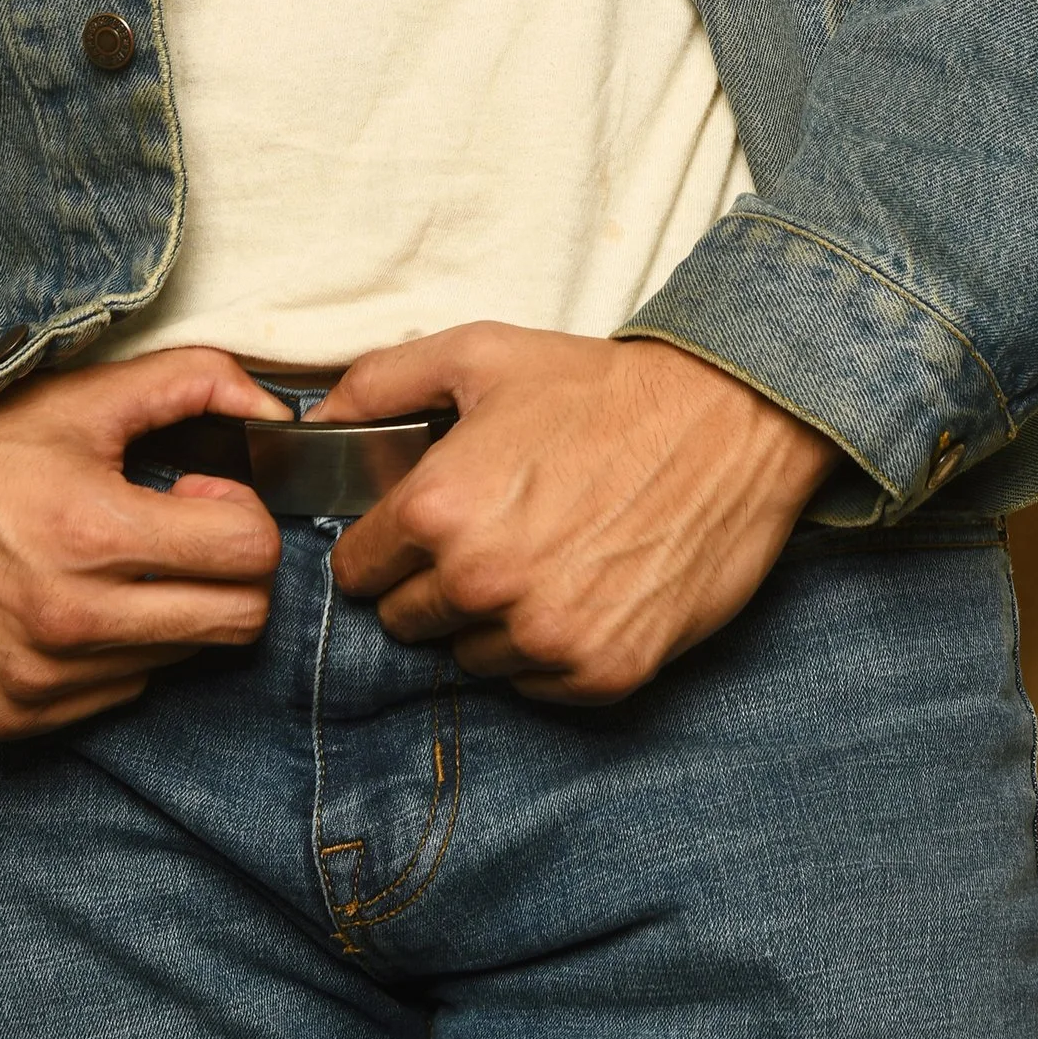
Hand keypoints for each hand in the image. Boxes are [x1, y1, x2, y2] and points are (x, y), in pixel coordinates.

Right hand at [0, 347, 288, 739]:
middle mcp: (67, 623)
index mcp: (92, 535)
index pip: (251, 556)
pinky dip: (115, 650)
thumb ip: (201, 383)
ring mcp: (37, 682)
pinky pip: (116, 694)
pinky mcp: (9, 718)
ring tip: (114, 560)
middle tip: (180, 528)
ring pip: (179, 662)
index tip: (203, 493)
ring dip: (170, 610)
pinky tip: (72, 600)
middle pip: (236, 623)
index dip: (243, 514)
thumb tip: (279, 415)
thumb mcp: (91, 395)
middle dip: (230, 570)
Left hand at [320, 326, 835, 704]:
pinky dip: (549, 647)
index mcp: (439, 511)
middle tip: (492, 534)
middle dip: (433, 583)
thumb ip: (378, 384)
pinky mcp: (601, 673)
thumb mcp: (478, 354)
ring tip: (543, 554)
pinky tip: (582, 586)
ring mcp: (544, 637)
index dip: (383, 546)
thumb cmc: (600, 388)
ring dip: (491, 620)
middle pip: (406, 621)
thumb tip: (309, 423)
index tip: (418, 530)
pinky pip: (536, 685)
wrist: (728, 424)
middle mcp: (482, 584)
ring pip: (470, 658)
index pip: (357, 571)